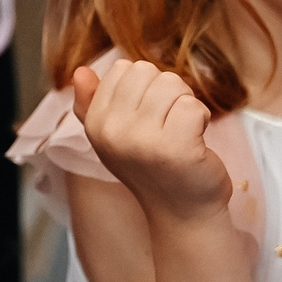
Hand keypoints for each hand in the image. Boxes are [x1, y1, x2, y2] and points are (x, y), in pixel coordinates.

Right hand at [72, 60, 230, 224]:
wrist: (181, 212)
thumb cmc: (152, 168)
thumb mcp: (114, 136)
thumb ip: (93, 104)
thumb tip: (80, 71)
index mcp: (95, 123)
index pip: (123, 69)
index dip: (144, 87)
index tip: (147, 117)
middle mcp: (113, 131)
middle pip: (147, 71)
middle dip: (166, 92)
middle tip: (167, 125)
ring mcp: (142, 140)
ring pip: (172, 84)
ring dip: (185, 104)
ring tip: (180, 132)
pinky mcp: (175, 148)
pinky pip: (193, 105)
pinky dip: (202, 119)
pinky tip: (194, 141)